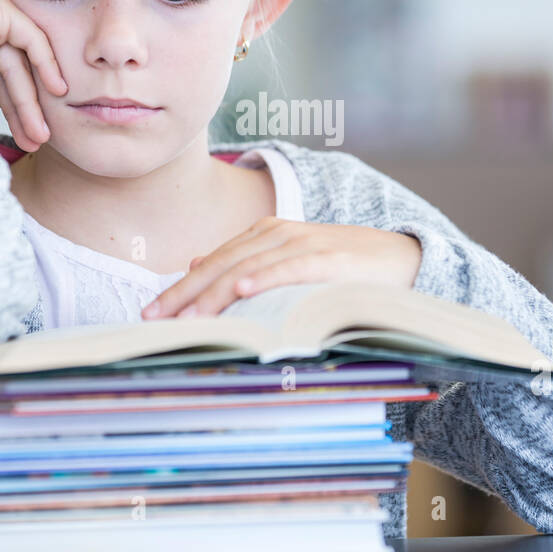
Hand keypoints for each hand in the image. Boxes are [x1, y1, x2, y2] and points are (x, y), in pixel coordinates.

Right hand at [0, 0, 67, 151]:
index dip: (8, 109)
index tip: (21, 138)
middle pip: (8, 76)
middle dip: (22, 112)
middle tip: (36, 141)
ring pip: (19, 65)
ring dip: (32, 100)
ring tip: (42, 133)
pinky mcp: (0, 8)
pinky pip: (32, 39)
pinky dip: (46, 64)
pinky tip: (58, 90)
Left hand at [141, 217, 422, 318]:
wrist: (402, 258)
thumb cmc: (341, 269)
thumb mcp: (289, 261)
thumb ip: (247, 262)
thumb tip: (198, 266)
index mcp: (266, 233)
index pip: (213, 261)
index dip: (180, 287)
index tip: (150, 313)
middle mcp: (279, 233)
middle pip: (221, 263)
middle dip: (185, 293)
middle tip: (154, 319)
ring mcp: (303, 243)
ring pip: (248, 267)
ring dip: (215, 293)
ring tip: (188, 318)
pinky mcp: (328, 258)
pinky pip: (288, 267)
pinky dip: (264, 278)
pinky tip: (242, 291)